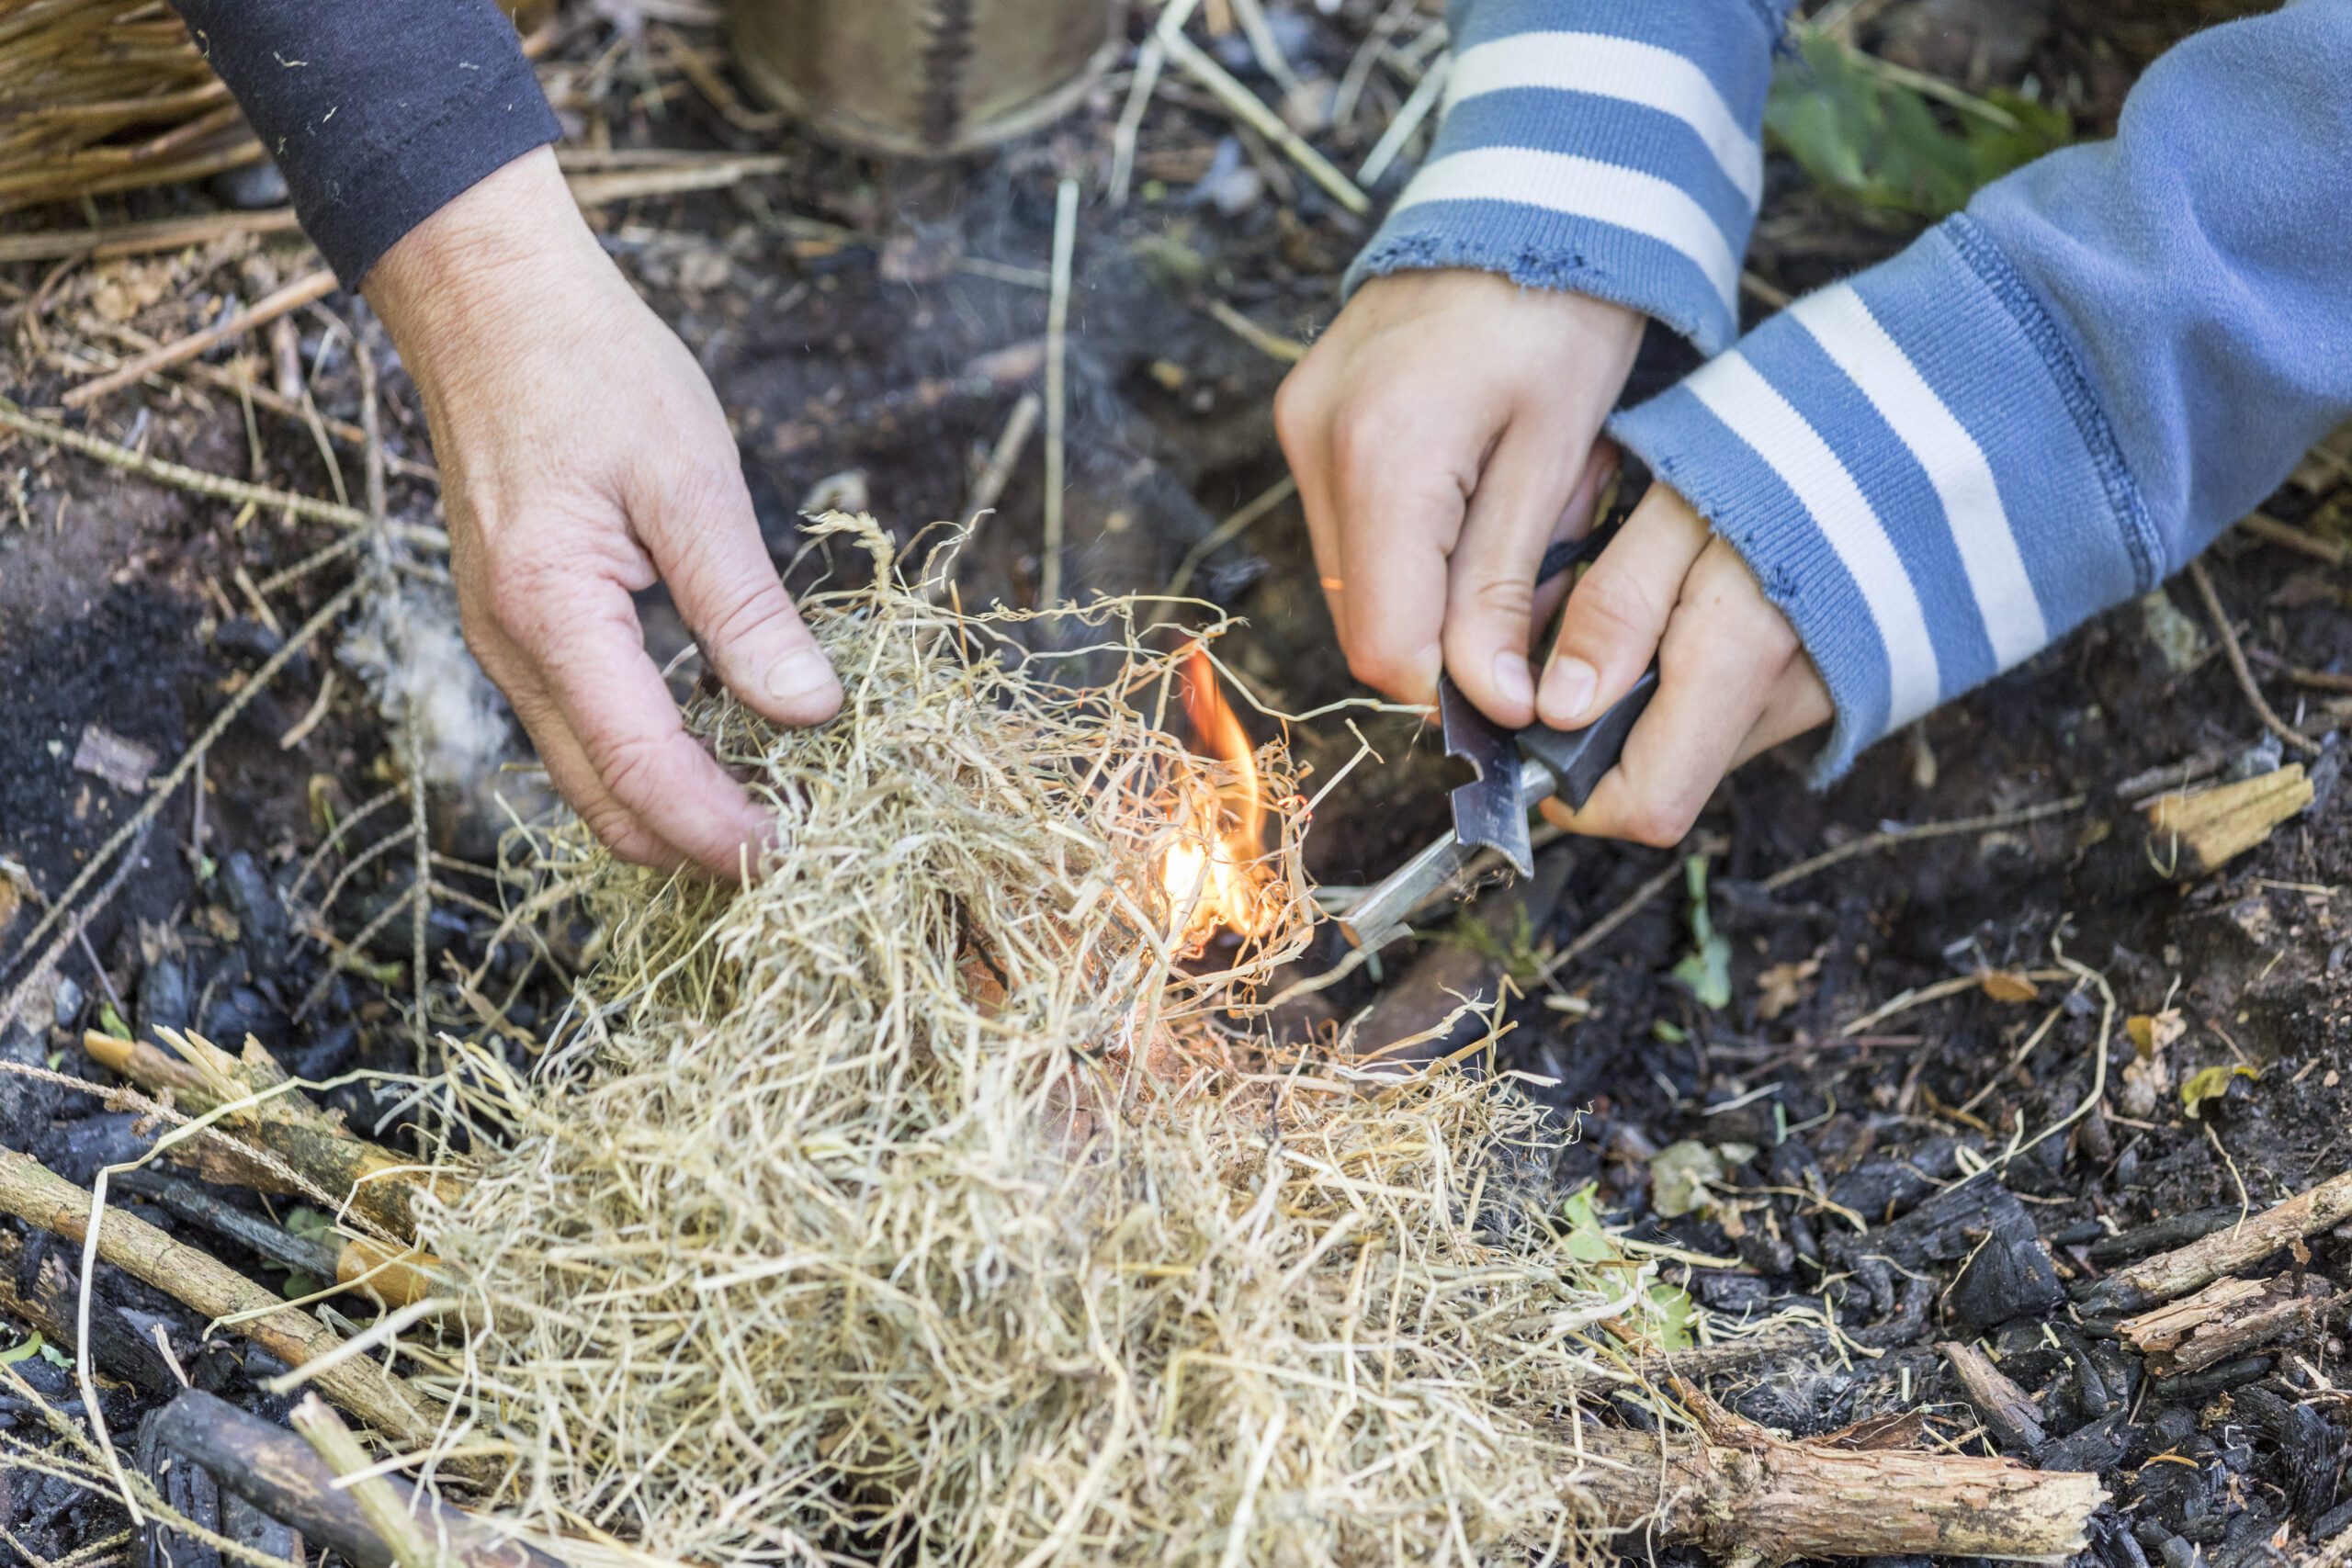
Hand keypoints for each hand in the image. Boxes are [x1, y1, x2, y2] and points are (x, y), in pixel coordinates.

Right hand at [366, 148, 840, 875]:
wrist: (489, 303)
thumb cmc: (592, 370)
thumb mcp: (692, 480)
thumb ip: (746, 607)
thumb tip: (812, 710)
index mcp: (552, 614)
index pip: (641, 771)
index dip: (720, 830)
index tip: (797, 855)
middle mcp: (511, 650)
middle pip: (605, 805)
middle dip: (698, 848)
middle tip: (800, 850)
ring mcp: (505, 646)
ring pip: (588, 780)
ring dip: (675, 813)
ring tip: (775, 807)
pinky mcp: (518, 630)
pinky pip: (582, 732)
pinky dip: (650, 765)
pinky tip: (723, 744)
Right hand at [1275, 269, 1644, 724]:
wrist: (1531, 197)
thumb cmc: (1564, 314)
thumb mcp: (1558, 460)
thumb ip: (1509, 589)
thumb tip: (1491, 704)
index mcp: (1383, 457)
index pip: (1386, 644)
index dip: (1452, 691)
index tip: (1522, 694)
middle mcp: (1316, 443)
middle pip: (1363, 616)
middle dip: (1450, 635)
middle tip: (1541, 593)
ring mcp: (1299, 426)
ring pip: (1354, 578)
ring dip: (1434, 588)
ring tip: (1517, 528)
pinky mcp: (1303, 416)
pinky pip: (1349, 524)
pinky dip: (1414, 540)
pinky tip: (1475, 494)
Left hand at [1534, 484, 1831, 845]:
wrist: (1910, 437)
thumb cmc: (1793, 455)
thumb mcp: (1675, 506)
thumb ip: (1618, 605)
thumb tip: (1560, 709)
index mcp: (1745, 659)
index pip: (1649, 804)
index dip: (1576, 790)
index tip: (1534, 733)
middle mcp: (1787, 701)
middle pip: (1664, 779)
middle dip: (1601, 733)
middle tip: (1582, 643)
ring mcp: (1814, 700)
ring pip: (1693, 745)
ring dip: (1646, 700)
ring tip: (1648, 606)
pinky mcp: (1826, 686)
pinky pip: (1731, 711)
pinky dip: (1692, 679)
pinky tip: (1694, 607)